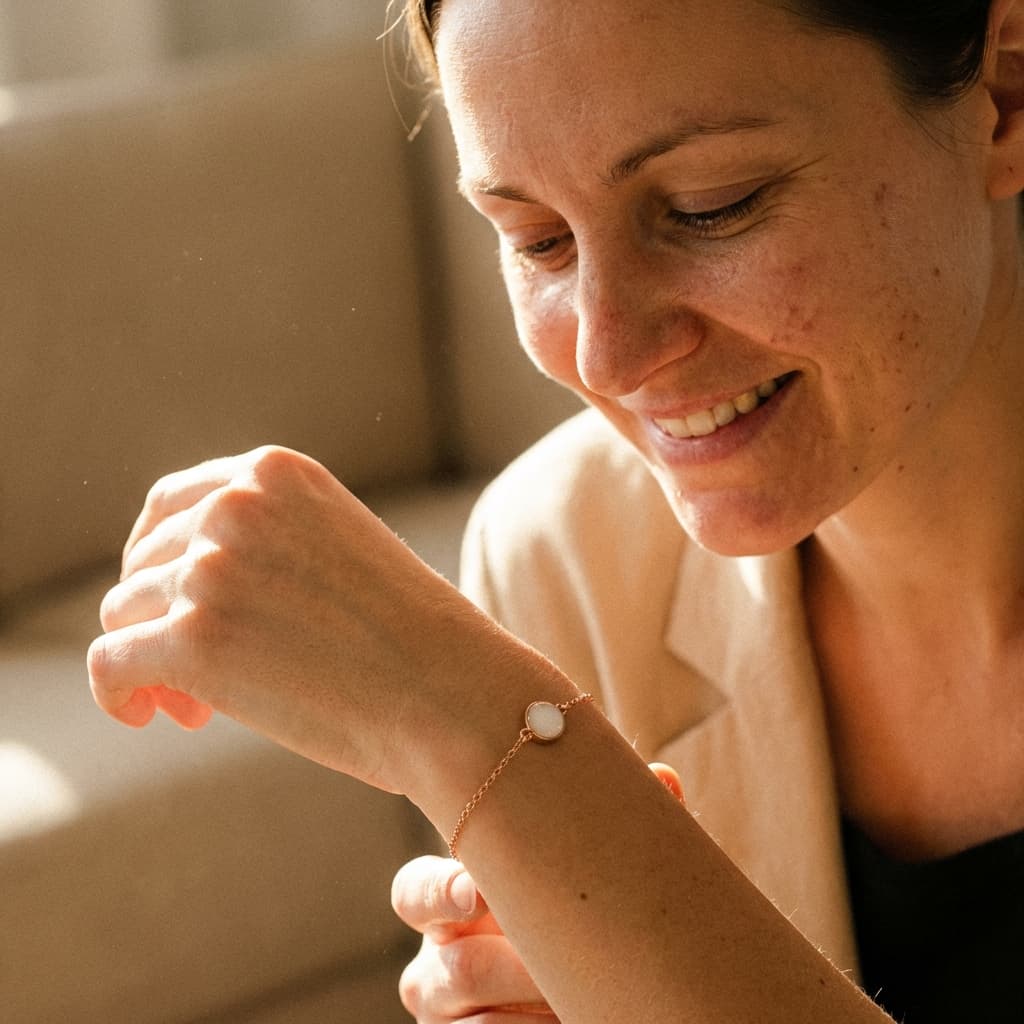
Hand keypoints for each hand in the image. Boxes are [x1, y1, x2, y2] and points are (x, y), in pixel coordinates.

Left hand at [87, 446, 479, 792]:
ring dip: (152, 658)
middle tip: (199, 676)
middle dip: (160, 617)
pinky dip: (116, 692)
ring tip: (198, 707)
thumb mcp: (339, 548)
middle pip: (144, 561)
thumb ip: (269, 543)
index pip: (171, 504)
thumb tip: (178, 590)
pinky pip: (109, 662)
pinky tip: (149, 715)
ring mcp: (210, 568)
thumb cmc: (410, 637)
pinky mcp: (193, 639)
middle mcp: (235, 505)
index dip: (158, 560)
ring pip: (125, 610)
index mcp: (275, 472)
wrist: (450, 692)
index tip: (175, 605)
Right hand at [391, 766, 682, 1022]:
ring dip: (526, 1008)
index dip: (441, 893)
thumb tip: (664, 779)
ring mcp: (449, 1010)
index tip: (480, 893)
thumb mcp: (589, 875)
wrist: (591, 983)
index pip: (414, 893)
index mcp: (455, 897)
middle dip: (510, 966)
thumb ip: (612, 833)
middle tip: (552, 960)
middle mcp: (441, 955)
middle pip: (453, 966)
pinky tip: (564, 1020)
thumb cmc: (579, 910)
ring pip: (471, 1017)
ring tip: (570, 996)